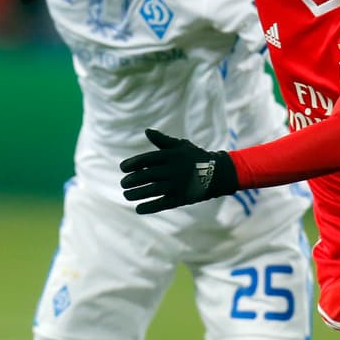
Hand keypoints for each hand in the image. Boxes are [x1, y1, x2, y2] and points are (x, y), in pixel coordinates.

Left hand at [120, 129, 238, 213]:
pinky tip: (138, 208)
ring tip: (126, 195)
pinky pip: (162, 204)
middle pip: (147, 175)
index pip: (147, 159)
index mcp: (172, 156)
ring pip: (152, 190)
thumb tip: (147, 131)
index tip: (122, 168)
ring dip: (136, 194)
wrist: (217, 173)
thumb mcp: (181, 146)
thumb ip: (162, 140)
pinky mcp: (181, 198)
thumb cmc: (195, 157)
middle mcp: (173, 170)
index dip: (132, 163)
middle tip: (123, 184)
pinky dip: (149, 207)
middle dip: (131, 180)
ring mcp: (177, 185)